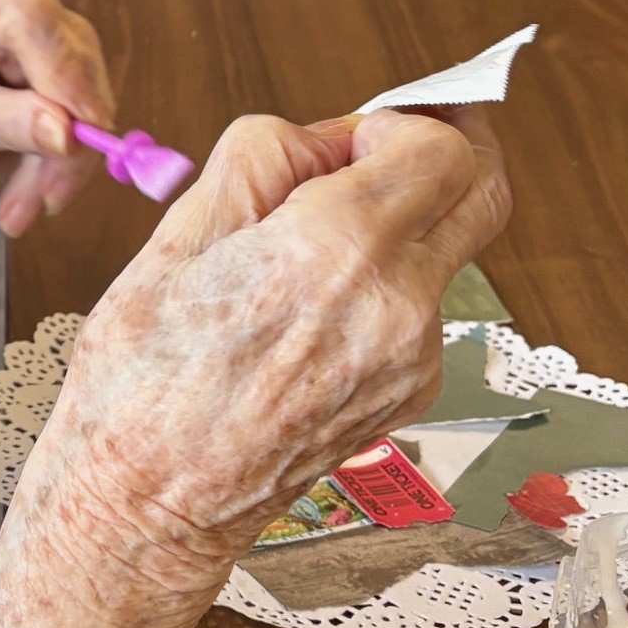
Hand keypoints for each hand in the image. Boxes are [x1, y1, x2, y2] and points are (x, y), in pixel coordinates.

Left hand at [0, 0, 114, 237]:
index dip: (64, 72)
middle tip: (46, 196)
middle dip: (65, 134)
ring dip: (67, 158)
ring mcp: (41, 26)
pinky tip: (40, 191)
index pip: (28, 18)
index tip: (82, 128)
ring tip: (26, 205)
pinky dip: (69, 159)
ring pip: (87, 88)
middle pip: (67, 54)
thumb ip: (4, 123)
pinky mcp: (64, 60)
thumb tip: (67, 134)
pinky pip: (89, 109)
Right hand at [0, 103, 510, 627]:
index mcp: (333, 250)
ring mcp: (412, 360)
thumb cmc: (143, 379)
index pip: (440, 148)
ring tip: (307, 248)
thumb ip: (264, 156)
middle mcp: (394, 306)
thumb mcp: (178, 232)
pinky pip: (422, 308)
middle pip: (484, 194)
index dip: (399, 122)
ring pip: (447, 251)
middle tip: (386, 150)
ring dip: (403, 224)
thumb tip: (327, 135)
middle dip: (443, 154)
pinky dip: (385, 284)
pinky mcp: (411, 396)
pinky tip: (310, 306)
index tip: (352, 136)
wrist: (148, 504)